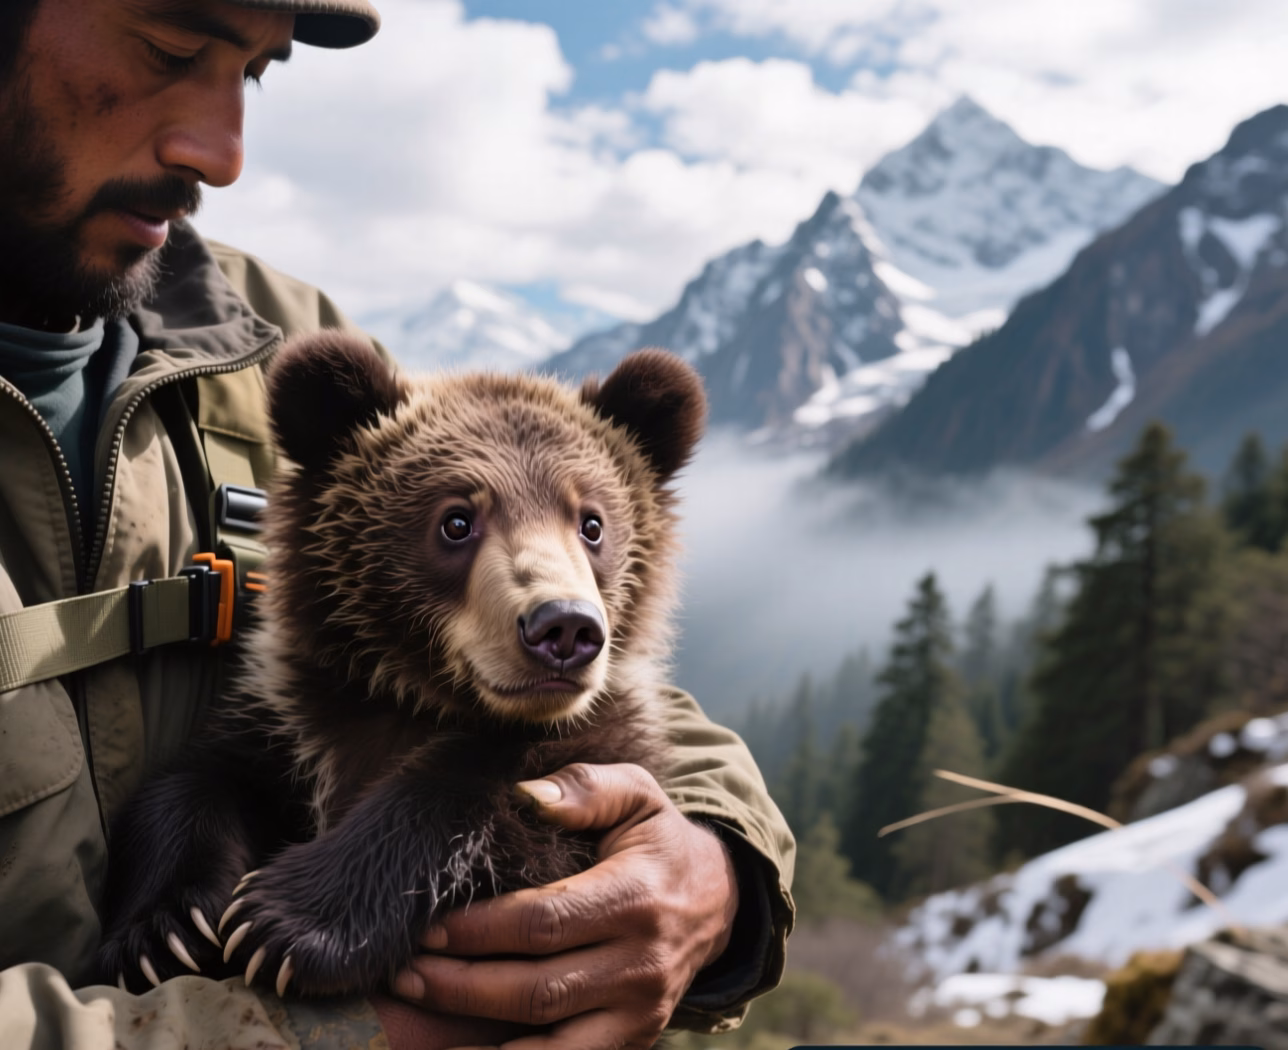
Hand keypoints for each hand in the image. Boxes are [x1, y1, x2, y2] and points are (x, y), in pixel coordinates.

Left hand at [390, 762, 738, 1049]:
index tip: (426, 927)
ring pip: (548, 1043)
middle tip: (405, 975)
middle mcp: (641, 964)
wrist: (715, 899)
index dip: (479, 931)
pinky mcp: (632, 1043)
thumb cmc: (656, 840)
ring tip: (420, 1017)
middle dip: (460, 986)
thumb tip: (528, 797)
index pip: (544, 922)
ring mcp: (639, 1013)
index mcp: (636, 897)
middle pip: (537, 988)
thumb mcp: (636, 794)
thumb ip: (586, 787)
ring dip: (475, 1037)